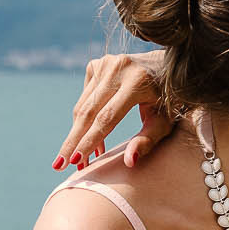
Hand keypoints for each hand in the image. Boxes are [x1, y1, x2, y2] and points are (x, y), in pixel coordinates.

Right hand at [54, 51, 170, 169]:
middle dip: (73, 141)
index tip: (76, 161)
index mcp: (137, 82)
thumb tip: (129, 162)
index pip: (107, 118)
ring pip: (83, 106)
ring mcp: (105, 64)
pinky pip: (85, 97)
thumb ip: (148, 141)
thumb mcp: (165, 122)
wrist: (167, 66)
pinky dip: (85, 118)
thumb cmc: (169, 101)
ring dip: (78, 133)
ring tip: (78, 159)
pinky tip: (90, 135)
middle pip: (88, 112)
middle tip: (59, 165)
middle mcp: (118, 69)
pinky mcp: (96, 64)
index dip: (90, 141)